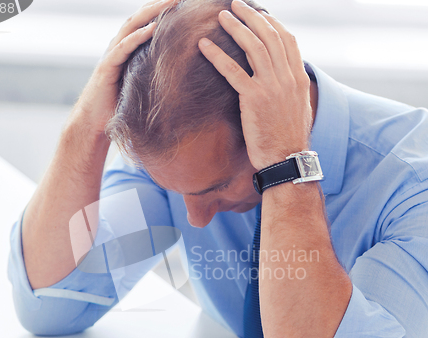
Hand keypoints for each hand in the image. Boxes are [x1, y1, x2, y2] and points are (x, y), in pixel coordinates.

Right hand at [72, 0, 177, 132]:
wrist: (93, 124)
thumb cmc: (117, 109)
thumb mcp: (139, 89)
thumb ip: (151, 79)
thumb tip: (176, 84)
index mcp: (126, 52)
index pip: (143, 25)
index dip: (158, 13)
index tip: (180, 6)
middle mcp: (118, 49)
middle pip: (138, 19)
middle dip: (158, 6)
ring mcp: (112, 56)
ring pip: (131, 26)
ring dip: (151, 13)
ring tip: (170, 4)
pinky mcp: (108, 67)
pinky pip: (124, 47)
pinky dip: (139, 36)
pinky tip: (154, 28)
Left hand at [198, 0, 311, 170]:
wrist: (287, 158)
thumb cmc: (289, 139)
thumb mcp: (298, 108)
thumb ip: (292, 89)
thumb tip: (284, 79)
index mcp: (299, 78)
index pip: (287, 40)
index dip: (271, 23)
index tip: (259, 14)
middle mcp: (287, 77)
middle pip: (269, 36)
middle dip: (251, 16)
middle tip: (235, 4)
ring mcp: (271, 86)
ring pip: (252, 47)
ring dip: (235, 27)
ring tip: (221, 16)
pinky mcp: (254, 98)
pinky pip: (232, 71)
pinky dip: (217, 55)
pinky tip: (204, 45)